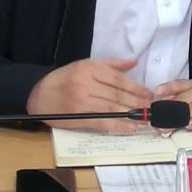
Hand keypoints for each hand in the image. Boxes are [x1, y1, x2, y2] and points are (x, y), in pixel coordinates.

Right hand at [27, 58, 152, 133]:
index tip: (149, 95)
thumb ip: (111, 64)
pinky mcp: (78, 116)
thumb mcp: (85, 64)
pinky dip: (118, 125)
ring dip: (132, 114)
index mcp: (90, 68)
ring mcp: (82, 101)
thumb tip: (133, 63)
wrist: (38, 94)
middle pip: (118, 94)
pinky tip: (130, 127)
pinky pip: (102, 122)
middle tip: (153, 108)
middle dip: (138, 102)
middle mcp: (87, 83)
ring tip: (146, 118)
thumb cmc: (64, 78)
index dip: (136, 88)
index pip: (119, 79)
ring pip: (112, 108)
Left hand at [154, 79, 191, 130]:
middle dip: (166, 112)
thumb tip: (172, 107)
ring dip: (176, 121)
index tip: (154, 96)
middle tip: (154, 122)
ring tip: (165, 129)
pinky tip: (188, 126)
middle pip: (181, 100)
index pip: (180, 84)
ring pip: (191, 110)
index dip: (167, 90)